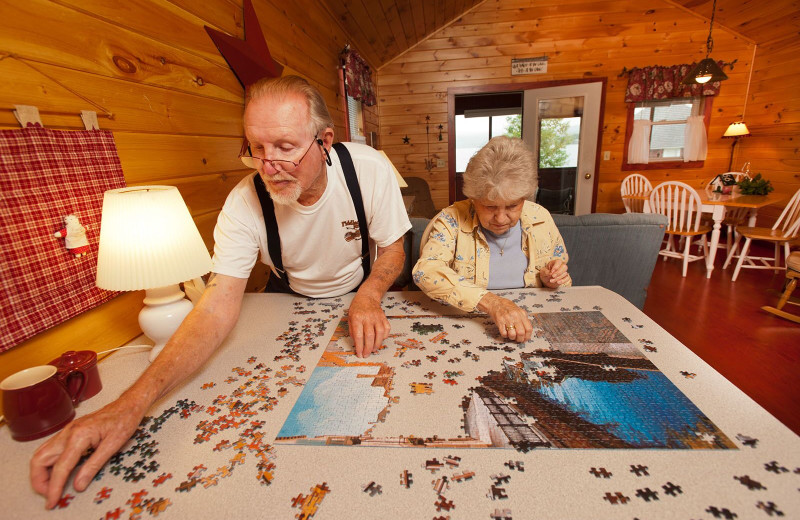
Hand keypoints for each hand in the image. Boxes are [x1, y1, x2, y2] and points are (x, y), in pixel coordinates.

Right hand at [30, 396, 145, 508]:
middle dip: (39, 480)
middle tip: (49, 494)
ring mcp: (67, 431)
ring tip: (51, 486)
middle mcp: (68, 432)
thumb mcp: (113, 445)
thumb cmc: (124, 421)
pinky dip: (47, 463)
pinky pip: (49, 449)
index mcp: (79, 435)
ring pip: (41, 454)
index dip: (54, 487)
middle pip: (40, 459)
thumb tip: (78, 484)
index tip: (53, 501)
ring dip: (41, 472)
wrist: (127, 405)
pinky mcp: (69, 432)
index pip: (60, 467)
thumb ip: (94, 465)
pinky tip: (56, 472)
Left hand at [347, 291, 389, 357]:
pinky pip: (387, 329)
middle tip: (366, 354)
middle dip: (368, 348)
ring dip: (377, 344)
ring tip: (373, 350)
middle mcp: (368, 317)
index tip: (359, 354)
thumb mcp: (350, 318)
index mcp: (357, 318)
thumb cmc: (357, 308)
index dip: (359, 347)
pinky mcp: (384, 317)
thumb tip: (356, 344)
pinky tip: (380, 340)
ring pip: (380, 333)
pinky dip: (385, 337)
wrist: (367, 296)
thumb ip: (352, 331)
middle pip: (369, 336)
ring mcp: (377, 317)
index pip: (358, 335)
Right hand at [476, 292, 531, 342]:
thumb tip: (527, 332)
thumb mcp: (519, 311)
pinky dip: (505, 335)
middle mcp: (515, 316)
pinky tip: (505, 333)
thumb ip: (524, 319)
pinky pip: (504, 333)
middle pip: (521, 333)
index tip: (526, 339)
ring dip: (512, 338)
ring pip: (512, 334)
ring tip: (511, 336)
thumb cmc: (507, 307)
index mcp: (521, 314)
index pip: (528, 328)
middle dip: (520, 339)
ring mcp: (507, 319)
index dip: (528, 336)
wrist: (496, 303)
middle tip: (518, 339)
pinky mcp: (499, 322)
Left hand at [539, 259, 569, 287]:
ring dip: (558, 278)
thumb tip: (550, 273)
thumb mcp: (542, 272)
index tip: (551, 272)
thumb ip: (546, 272)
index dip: (556, 266)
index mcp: (555, 262)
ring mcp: (564, 272)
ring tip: (551, 281)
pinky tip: (558, 282)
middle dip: (558, 272)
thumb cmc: (545, 274)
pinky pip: (567, 278)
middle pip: (564, 267)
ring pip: (565, 273)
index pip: (558, 262)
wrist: (546, 281)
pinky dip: (563, 280)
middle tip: (553, 276)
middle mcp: (561, 266)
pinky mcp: (566, 277)